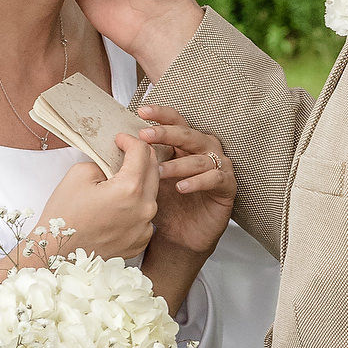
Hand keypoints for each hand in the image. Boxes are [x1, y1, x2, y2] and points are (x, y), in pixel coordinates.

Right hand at [1, 137, 158, 275]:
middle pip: (153, 171)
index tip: (120, 139)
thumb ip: (104, 163)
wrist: (57, 253)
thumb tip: (115, 164)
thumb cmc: (64, 215)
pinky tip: (119, 206)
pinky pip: (145, 216)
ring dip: (139, 182)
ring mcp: (145, 228)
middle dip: (140, 157)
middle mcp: (144, 209)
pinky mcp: (141, 241)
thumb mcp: (80, 174)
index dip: (130, 140)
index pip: (142, 153)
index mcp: (129, 189)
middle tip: (125, 152)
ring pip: (150, 195)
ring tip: (120, 180)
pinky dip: (136, 206)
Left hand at [138, 105, 234, 257]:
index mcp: (186, 145)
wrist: (181, 237)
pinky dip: (198, 181)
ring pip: (201, 158)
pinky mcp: (228, 186)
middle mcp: (204, 151)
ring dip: (178, 164)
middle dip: (166, 133)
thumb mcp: (150, 180)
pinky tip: (182, 187)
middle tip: (145, 136)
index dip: (161, 115)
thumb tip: (119, 142)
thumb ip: (141, 161)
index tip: (141, 111)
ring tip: (159, 172)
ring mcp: (219, 167)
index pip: (176, 122)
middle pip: (188, 134)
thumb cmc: (167, 205)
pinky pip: (216, 178)